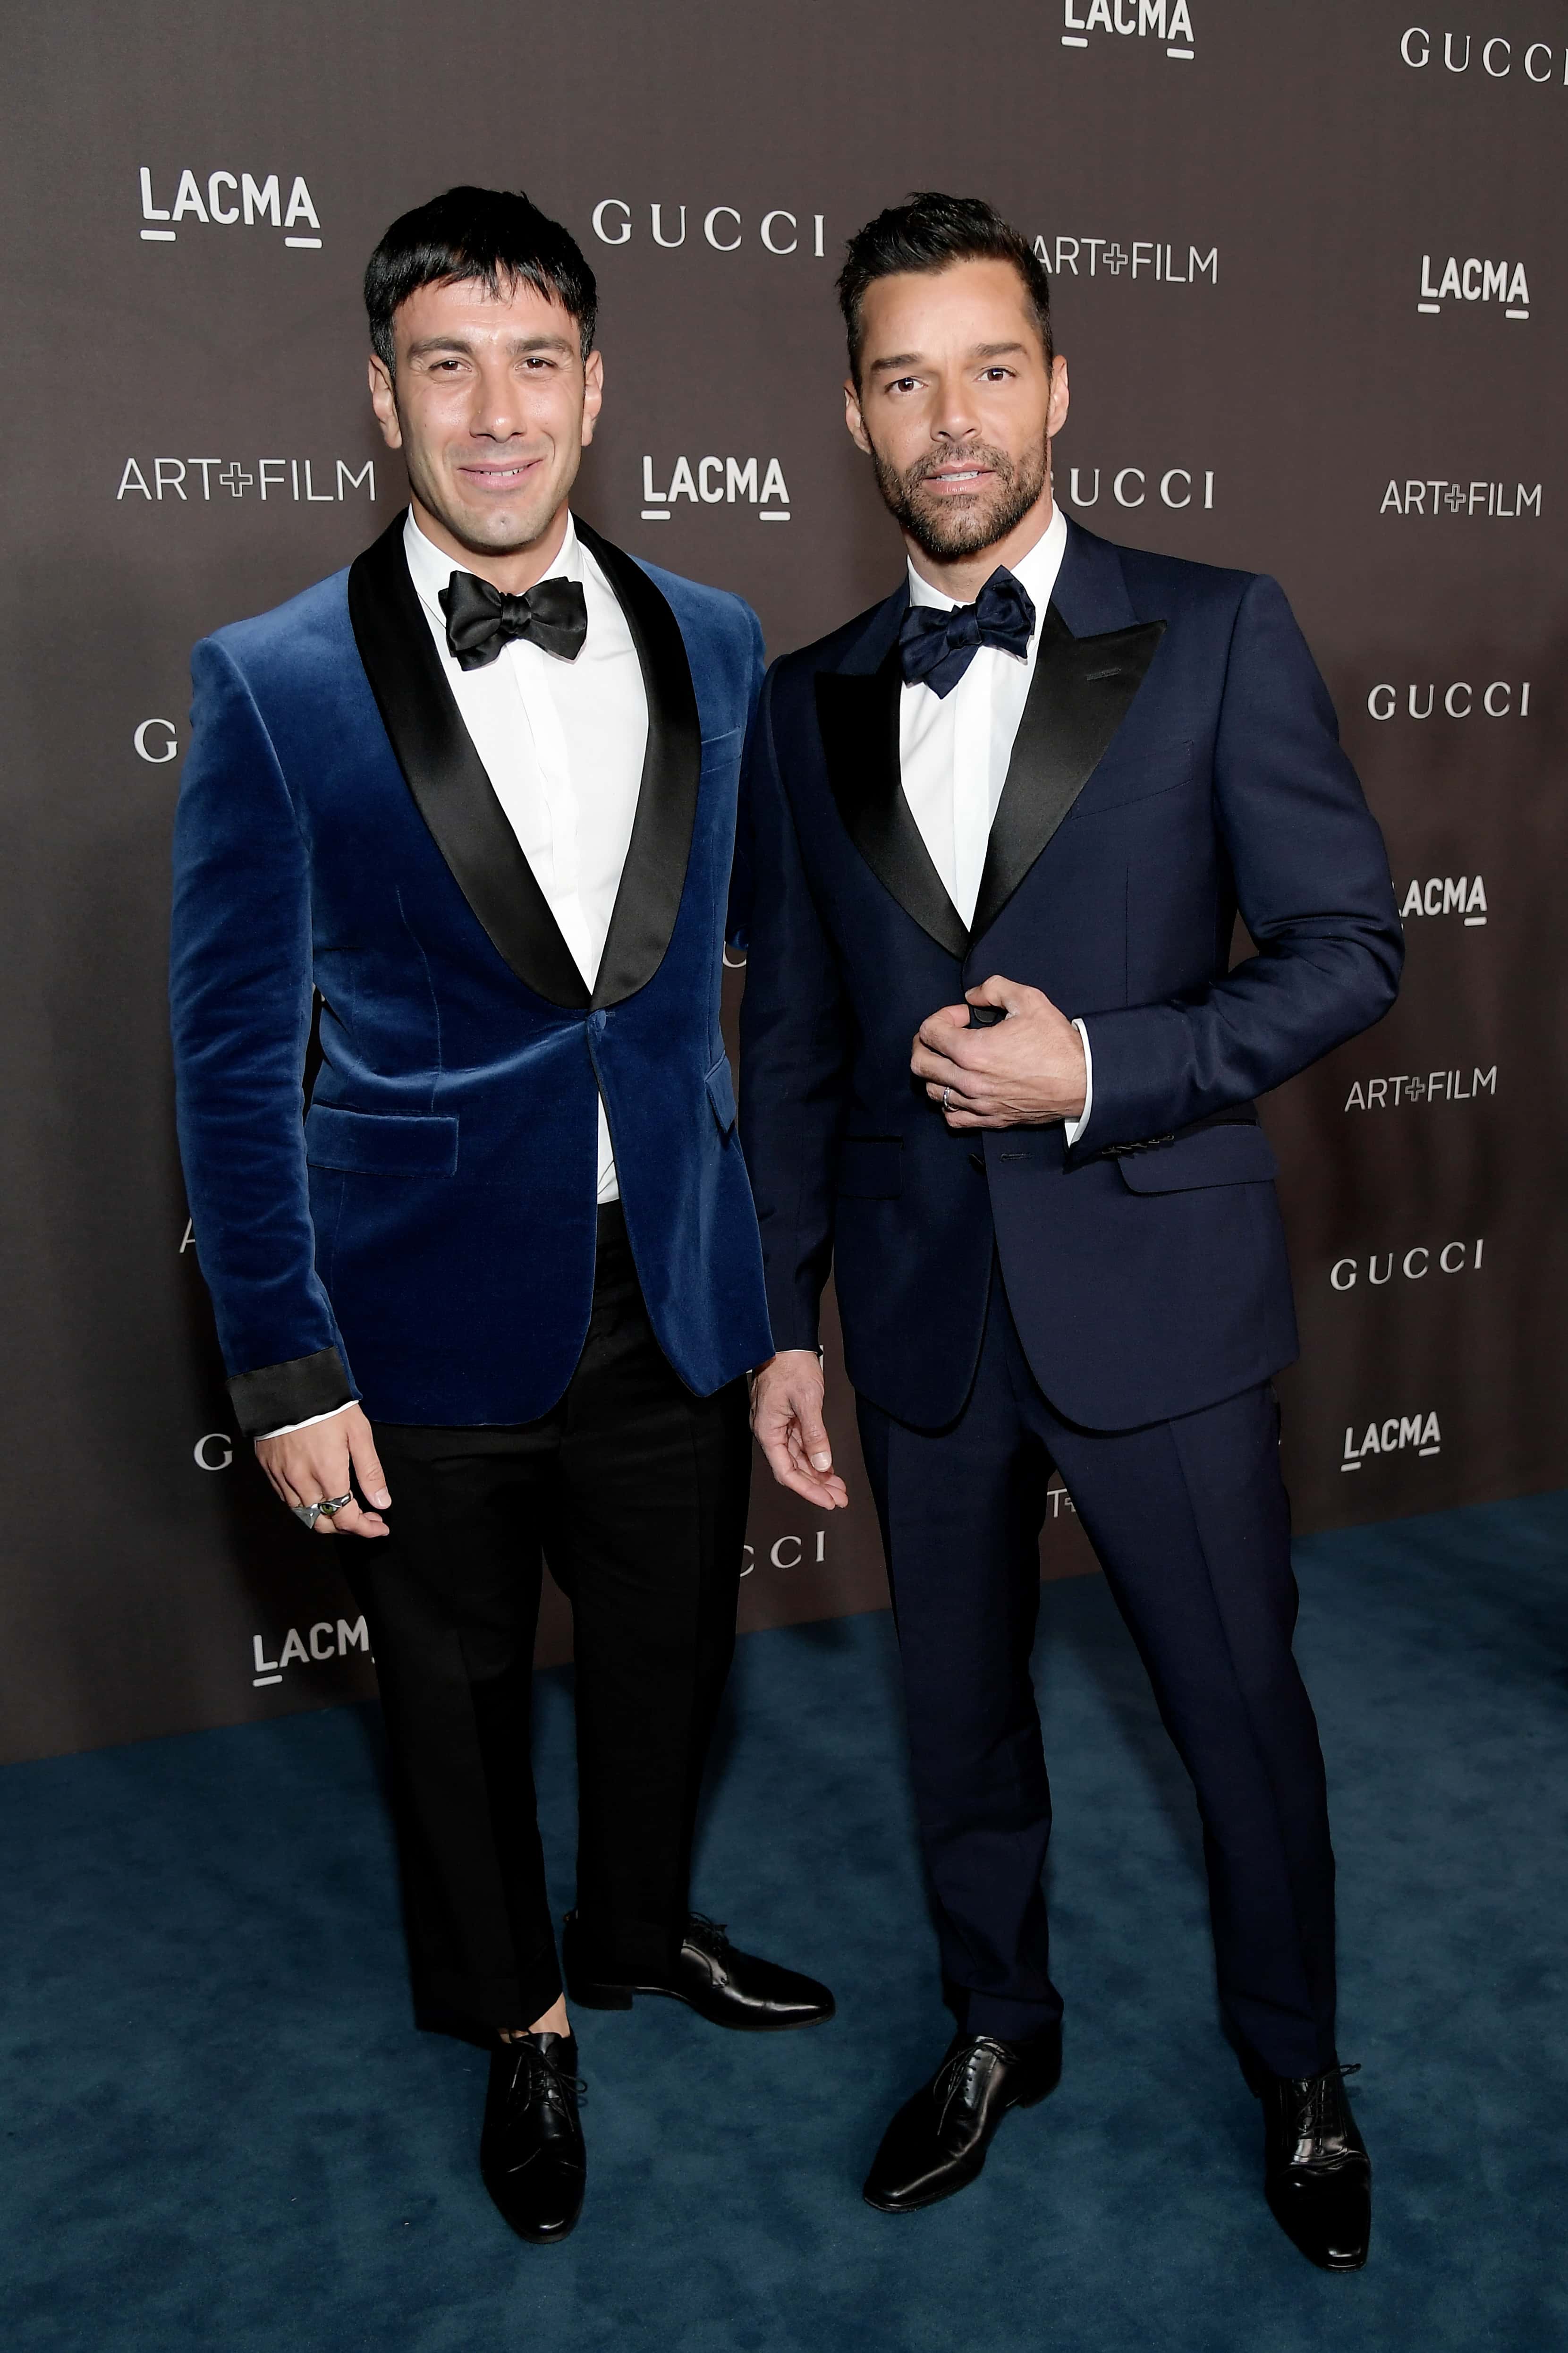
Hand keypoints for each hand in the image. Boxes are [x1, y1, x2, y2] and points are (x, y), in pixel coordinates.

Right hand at [255, 1402, 390, 1537]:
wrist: (288, 1383)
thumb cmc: (329, 1405)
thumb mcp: (359, 1433)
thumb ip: (370, 1472)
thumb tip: (382, 1503)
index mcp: (328, 1473)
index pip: (346, 1518)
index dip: (365, 1528)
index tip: (380, 1527)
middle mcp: (301, 1481)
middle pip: (322, 1523)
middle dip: (346, 1529)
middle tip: (365, 1520)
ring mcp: (281, 1476)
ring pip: (302, 1515)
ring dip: (325, 1519)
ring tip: (344, 1510)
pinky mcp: (268, 1468)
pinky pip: (285, 1498)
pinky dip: (304, 1505)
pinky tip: (318, 1495)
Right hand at [750, 1350, 848, 1510]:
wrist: (786, 1341)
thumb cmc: (791, 1365)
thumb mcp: (807, 1400)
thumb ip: (815, 1435)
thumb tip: (823, 1464)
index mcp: (767, 1431)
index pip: (786, 1472)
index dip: (807, 1490)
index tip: (827, 1501)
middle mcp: (770, 1432)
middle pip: (792, 1469)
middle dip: (816, 1486)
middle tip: (839, 1499)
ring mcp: (778, 1427)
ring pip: (798, 1460)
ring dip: (818, 1475)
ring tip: (839, 1488)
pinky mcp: (786, 1420)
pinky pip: (800, 1446)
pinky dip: (816, 1458)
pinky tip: (830, 1468)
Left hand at [911, 975, 1086, 1129]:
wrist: (1082, 1081)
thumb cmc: (1057, 1044)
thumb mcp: (1028, 999)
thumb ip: (994, 989)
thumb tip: (973, 996)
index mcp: (973, 1051)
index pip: (929, 1032)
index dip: (942, 1016)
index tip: (963, 1015)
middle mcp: (968, 1081)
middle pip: (920, 1063)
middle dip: (926, 1043)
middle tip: (944, 1034)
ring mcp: (977, 1104)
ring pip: (932, 1091)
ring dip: (936, 1072)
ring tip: (953, 1060)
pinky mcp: (989, 1119)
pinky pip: (952, 1117)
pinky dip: (949, 1102)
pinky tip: (960, 1089)